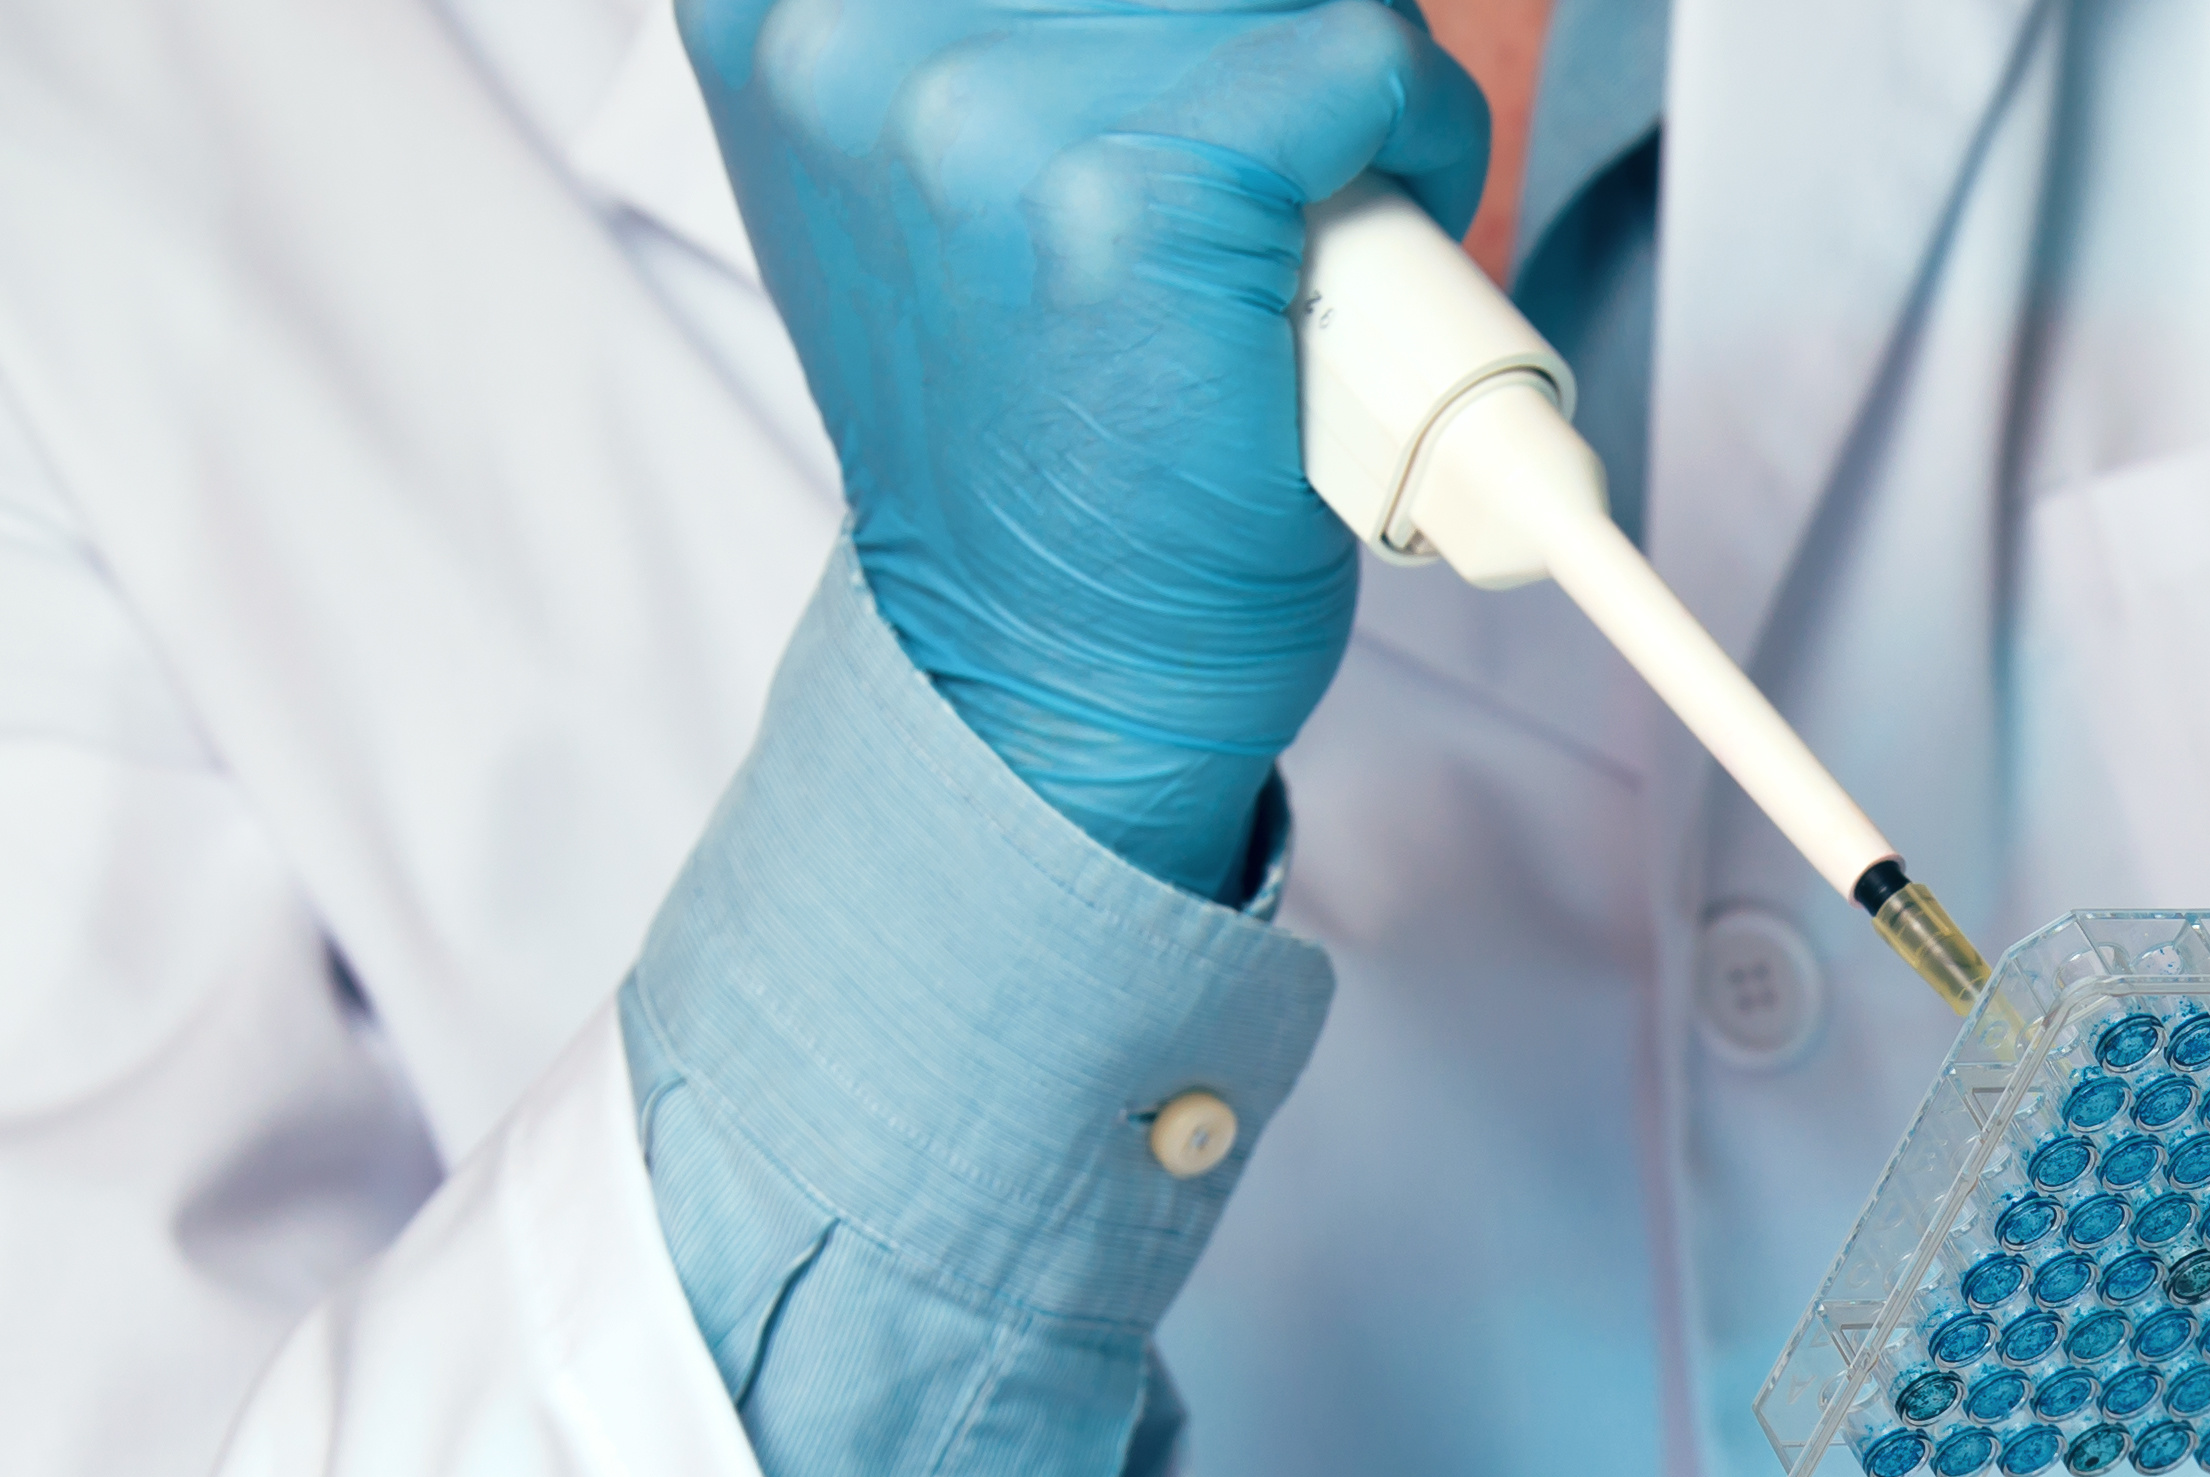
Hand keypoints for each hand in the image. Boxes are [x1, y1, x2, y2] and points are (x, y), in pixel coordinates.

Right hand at [683, 0, 1488, 893]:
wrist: (1054, 664)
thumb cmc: (1040, 442)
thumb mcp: (944, 174)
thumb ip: (1003, 41)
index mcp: (777, 9)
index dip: (1155, 8)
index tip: (1184, 67)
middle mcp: (851, 35)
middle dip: (1254, 34)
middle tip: (1266, 177)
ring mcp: (985, 112)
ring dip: (1337, 87)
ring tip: (1296, 228)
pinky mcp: (1134, 192)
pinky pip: (1365, 58)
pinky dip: (1417, 137)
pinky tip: (1372, 251)